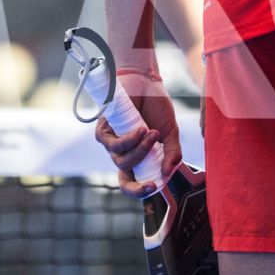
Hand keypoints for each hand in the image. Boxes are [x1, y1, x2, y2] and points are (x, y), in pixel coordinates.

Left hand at [93, 71, 181, 198]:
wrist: (146, 82)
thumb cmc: (156, 107)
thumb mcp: (170, 133)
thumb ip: (172, 153)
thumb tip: (168, 173)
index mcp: (137, 157)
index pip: (133, 183)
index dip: (140, 191)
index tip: (155, 186)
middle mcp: (123, 154)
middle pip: (125, 179)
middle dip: (140, 183)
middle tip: (155, 179)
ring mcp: (112, 144)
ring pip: (122, 162)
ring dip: (141, 150)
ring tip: (153, 133)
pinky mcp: (103, 132)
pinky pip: (115, 145)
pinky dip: (130, 140)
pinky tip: (141, 129)